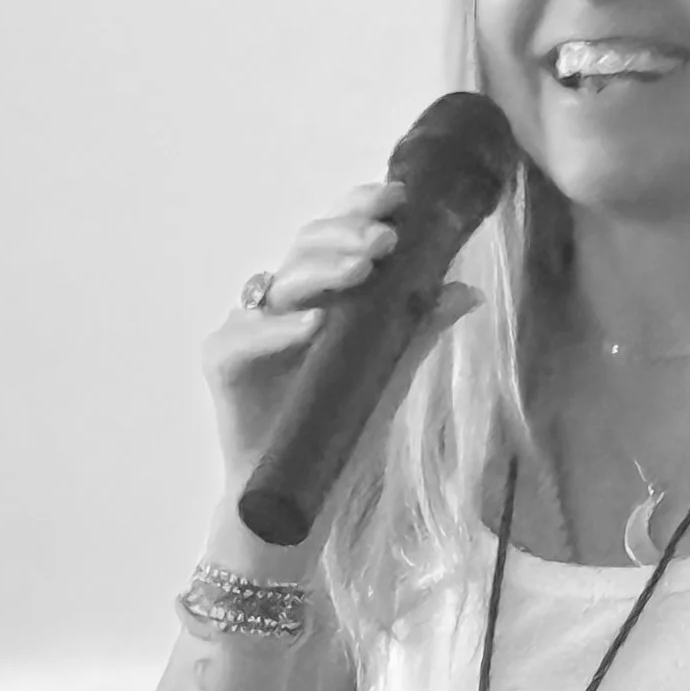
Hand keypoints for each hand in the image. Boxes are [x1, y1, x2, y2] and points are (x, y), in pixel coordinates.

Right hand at [204, 181, 479, 480]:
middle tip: (386, 239)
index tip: (398, 197)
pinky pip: (245, 336)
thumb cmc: (336, 430)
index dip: (358, 207)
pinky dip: (279, 331)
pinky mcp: (222, 361)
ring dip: (323, 273)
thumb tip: (467, 291)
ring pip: (281, 282)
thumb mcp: (387, 374)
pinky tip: (313, 325)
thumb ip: (417, 329)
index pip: (332, 234)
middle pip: (305, 247)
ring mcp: (246, 327)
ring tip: (362, 271)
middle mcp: (278, 301)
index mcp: (313, 292)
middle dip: (346, 235)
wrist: (298, 492)